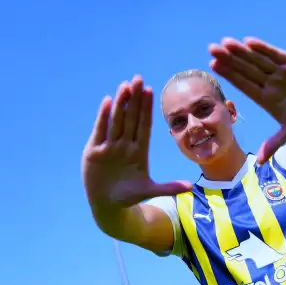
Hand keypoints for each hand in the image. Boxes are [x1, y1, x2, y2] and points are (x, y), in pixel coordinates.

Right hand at [81, 76, 191, 216]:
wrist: (108, 206)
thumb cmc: (130, 196)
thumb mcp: (150, 191)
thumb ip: (168, 188)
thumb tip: (191, 187)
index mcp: (139, 150)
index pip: (144, 124)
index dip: (146, 108)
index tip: (151, 90)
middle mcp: (124, 145)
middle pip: (131, 117)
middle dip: (135, 99)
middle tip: (138, 78)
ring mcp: (109, 146)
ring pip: (116, 121)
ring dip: (120, 103)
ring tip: (125, 85)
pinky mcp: (94, 151)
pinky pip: (100, 130)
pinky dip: (103, 117)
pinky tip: (107, 101)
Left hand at [209, 37, 285, 163]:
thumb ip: (274, 143)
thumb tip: (260, 162)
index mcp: (266, 98)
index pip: (243, 84)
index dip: (229, 75)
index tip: (214, 66)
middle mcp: (270, 83)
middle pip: (246, 69)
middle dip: (229, 59)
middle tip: (211, 49)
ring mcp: (280, 71)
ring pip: (257, 59)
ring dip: (242, 51)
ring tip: (225, 42)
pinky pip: (275, 54)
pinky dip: (263, 48)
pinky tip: (249, 42)